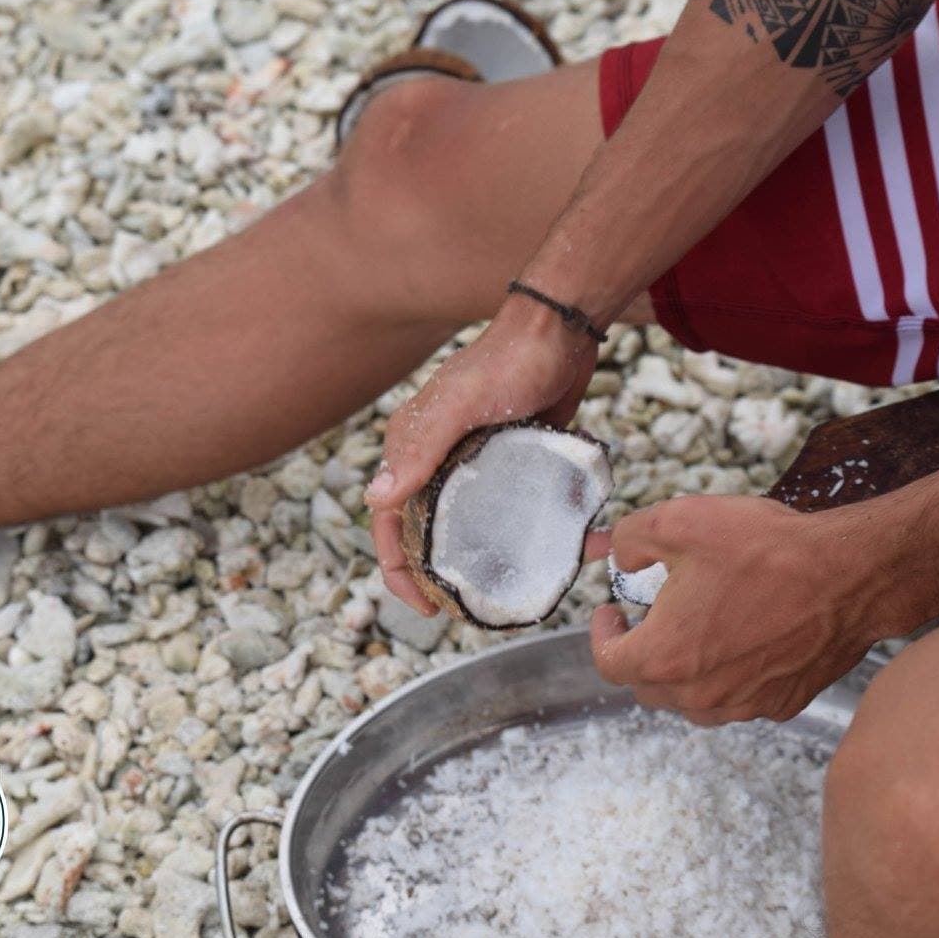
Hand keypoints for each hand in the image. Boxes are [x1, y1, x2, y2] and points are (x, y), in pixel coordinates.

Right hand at [365, 298, 598, 615]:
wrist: (562, 329)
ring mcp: (475, 460)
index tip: (427, 607)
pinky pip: (510, 503)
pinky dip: (523, 528)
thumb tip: (376, 500)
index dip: (398, 570)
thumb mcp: (461, 405)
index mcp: (411, 445)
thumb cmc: (509, 361)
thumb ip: (420, 449)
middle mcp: (436, 457)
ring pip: (469, 521)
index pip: (389, 521)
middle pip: (426, 529)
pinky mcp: (513, 458)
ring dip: (482, 555)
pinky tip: (551, 549)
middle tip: (468, 608)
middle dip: (438, 573)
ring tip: (508, 586)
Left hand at [591, 495, 903, 724]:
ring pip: (692, 701)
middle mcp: (701, 694)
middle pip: (647, 687)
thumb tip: (617, 553)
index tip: (612, 611)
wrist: (850, 576)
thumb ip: (632, 538)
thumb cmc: (768, 550)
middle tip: (654, 615)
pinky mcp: (781, 705)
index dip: (602, 633)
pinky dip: (729, 677)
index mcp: (666, 656)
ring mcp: (744, 705)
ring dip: (684, 672)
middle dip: (641, 651)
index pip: (609, 662)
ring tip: (698, 629)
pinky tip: (743, 638)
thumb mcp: (683, 521)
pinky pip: (739, 700)